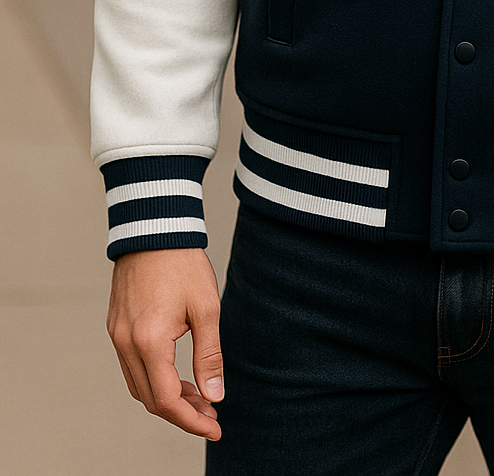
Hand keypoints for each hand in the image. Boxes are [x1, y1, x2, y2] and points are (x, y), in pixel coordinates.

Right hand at [106, 248, 223, 439]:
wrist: (155, 228)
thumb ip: (209, 356)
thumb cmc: (183, 263)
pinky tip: (176, 375)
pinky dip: (153, 378)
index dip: (191, 420)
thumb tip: (215, 396)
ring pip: (138, 385)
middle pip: (150, 399)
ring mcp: (116, 335)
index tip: (215, 426)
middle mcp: (125, 343)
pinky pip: (131, 366)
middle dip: (182, 413)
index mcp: (148, 341)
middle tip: (211, 414)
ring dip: (166, 397)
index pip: (166, 401)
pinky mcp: (116, 326)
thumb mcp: (206, 309)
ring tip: (199, 397)